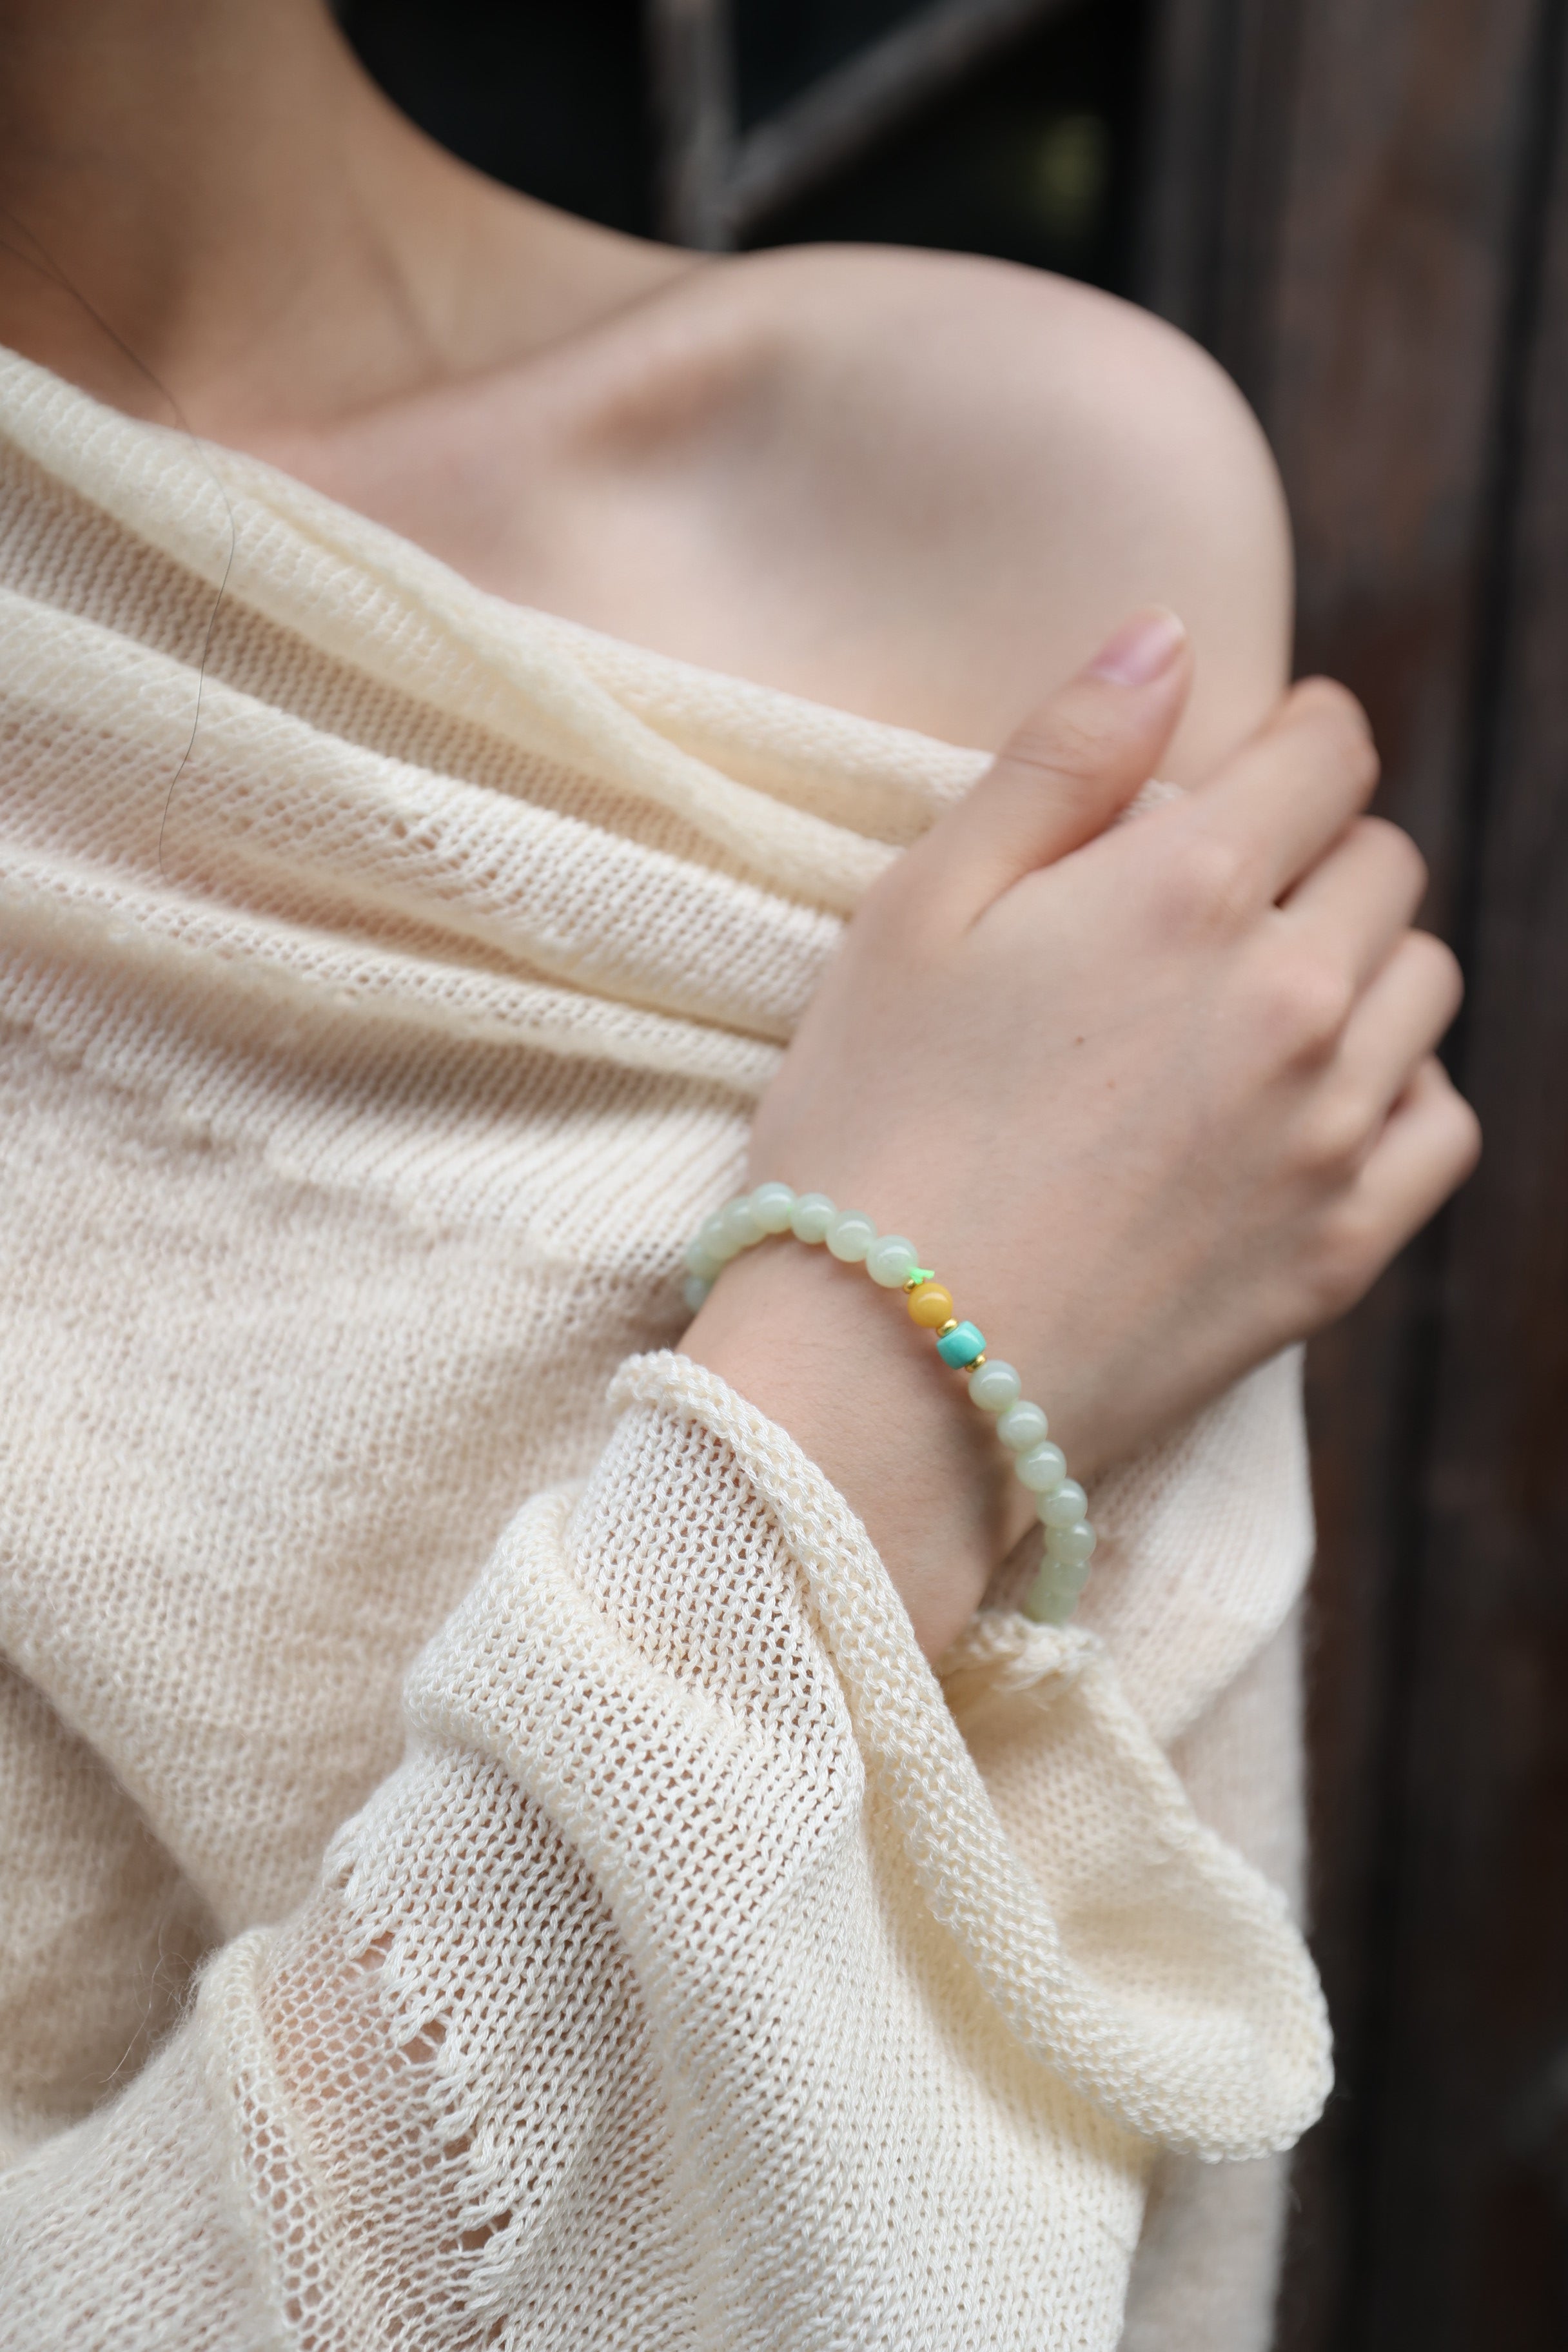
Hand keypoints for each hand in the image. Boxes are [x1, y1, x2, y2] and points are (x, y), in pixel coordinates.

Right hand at [686, 611, 1478, 1654]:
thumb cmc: (868, 1128)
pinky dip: (1398, 1093)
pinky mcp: (1339, 1250)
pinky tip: (1310, 1107)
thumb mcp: (918, 909)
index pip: (1328, 748)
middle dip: (1310, 854)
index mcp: (1188, 889)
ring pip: (1426, 985)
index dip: (1282, 744)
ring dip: (1359, 965)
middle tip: (1205, 911)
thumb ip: (1058, 757)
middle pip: (1382, 862)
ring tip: (1252, 1008)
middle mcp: (1294, 998)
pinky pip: (1442, 1126)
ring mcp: (1330, 1132)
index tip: (1233, 777)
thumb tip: (1167, 635)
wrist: (883, 1375)